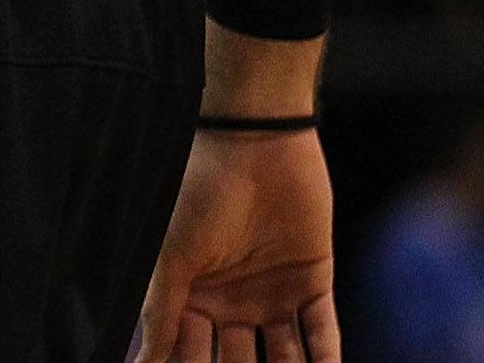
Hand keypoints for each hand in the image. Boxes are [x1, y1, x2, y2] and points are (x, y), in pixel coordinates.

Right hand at [135, 131, 339, 362]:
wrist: (253, 143)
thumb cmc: (197, 193)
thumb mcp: (171, 259)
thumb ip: (160, 316)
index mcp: (190, 297)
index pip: (188, 355)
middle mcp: (230, 304)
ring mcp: (273, 296)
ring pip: (284, 359)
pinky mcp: (313, 284)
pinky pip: (323, 336)